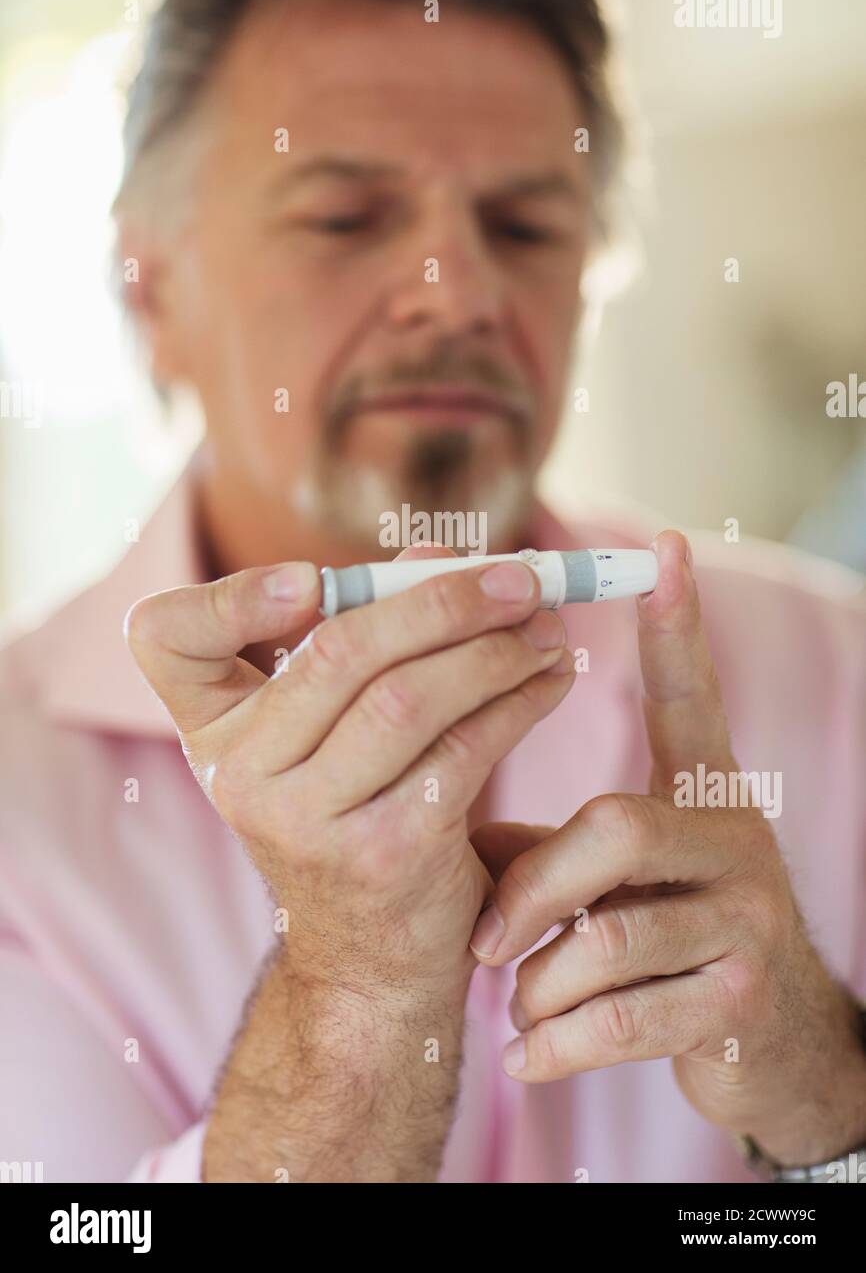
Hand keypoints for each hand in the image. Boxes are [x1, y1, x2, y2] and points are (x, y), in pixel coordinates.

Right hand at [124, 544, 574, 1010]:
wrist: (372, 964)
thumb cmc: (358, 817)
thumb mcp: (334, 734)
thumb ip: (371, 642)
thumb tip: (434, 559)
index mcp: (215, 728)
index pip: (167, 640)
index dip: (232, 597)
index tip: (312, 578)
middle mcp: (240, 775)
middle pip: (337, 652)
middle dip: (440, 602)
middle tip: (518, 578)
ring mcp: (305, 822)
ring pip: (407, 698)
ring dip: (495, 651)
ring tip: (548, 627)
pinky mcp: (382, 855)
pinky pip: (461, 750)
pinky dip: (518, 704)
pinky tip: (551, 680)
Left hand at [470, 530, 865, 1164]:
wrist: (767, 1051)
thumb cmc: (664, 939)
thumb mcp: (617, 879)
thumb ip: (549, 839)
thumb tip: (447, 809)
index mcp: (704, 797)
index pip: (692, 698)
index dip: (678, 628)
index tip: (663, 547)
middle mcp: (735, 840)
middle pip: (615, 827)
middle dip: (531, 888)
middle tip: (484, 936)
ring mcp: (747, 921)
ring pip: (612, 936)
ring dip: (540, 981)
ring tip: (518, 1005)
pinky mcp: (738, 1004)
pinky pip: (623, 1017)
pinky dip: (555, 1044)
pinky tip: (526, 1055)